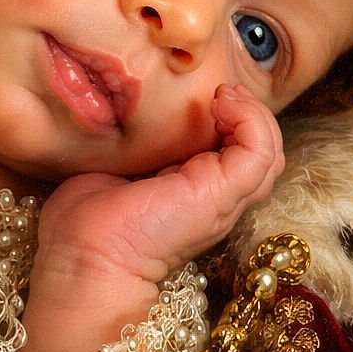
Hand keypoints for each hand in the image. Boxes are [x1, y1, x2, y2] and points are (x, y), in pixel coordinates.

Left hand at [19, 85, 282, 351]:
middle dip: (246, 113)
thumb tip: (124, 117)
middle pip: (258, 154)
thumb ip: (133, 148)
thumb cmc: (85, 226)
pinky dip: (251, 119)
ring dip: (252, 113)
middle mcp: (213, 200)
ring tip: (223, 95)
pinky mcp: (221, 195)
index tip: (201, 96)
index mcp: (189, 195)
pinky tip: (222, 103)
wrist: (85, 259)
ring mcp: (222, 200)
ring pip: (268, 153)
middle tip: (218, 92)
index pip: (231, 155)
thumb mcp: (112, 171)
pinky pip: (260, 152)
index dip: (226, 122)